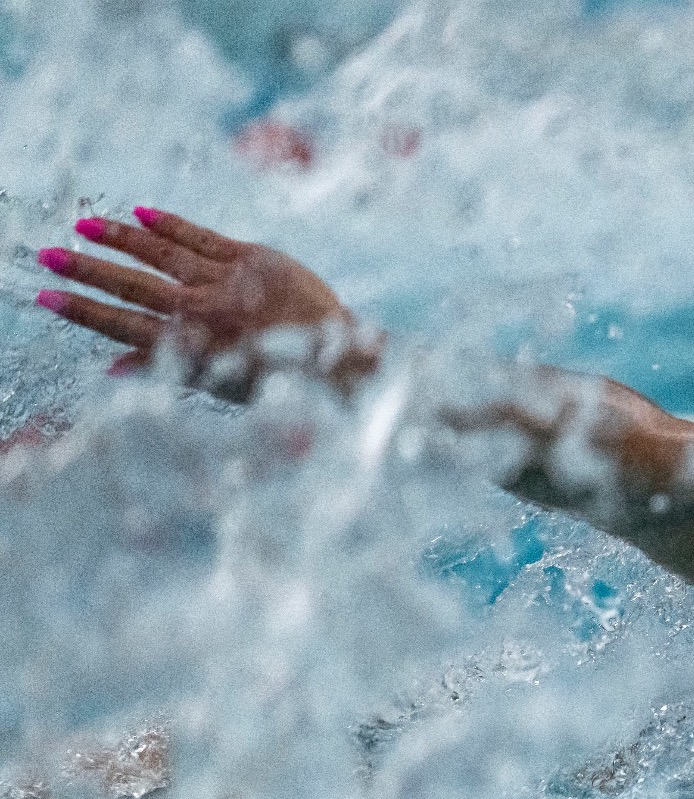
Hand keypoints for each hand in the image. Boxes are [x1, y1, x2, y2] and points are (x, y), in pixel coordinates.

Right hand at [35, 208, 375, 400]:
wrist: (341, 360)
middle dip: (87, 271)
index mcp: (196, 348)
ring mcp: (231, 282)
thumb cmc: (278, 377)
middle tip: (48, 256)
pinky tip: (142, 213)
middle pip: (135, 286)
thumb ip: (167, 368)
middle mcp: (208, 313)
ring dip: (120, 239)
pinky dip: (171, 226)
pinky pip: (204, 238)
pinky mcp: (256, 259)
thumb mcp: (221, 384)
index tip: (47, 297)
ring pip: (164, 255)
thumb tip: (111, 368)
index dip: (84, 310)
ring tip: (84, 225)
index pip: (126, 326)